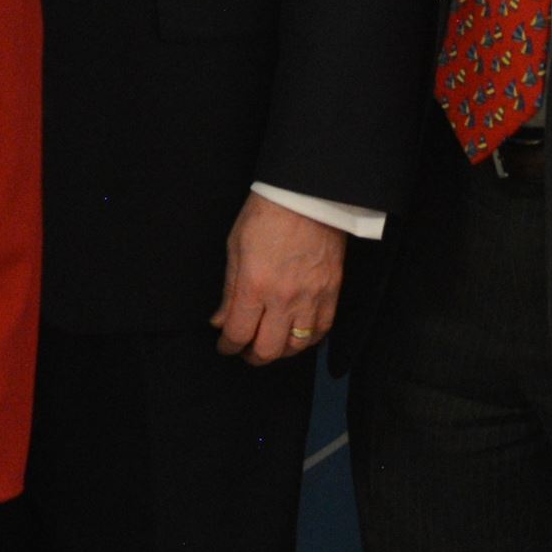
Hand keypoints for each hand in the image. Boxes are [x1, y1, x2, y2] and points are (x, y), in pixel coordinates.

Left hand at [209, 192, 343, 364]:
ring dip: (280, 352)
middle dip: (252, 356)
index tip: (224, 345)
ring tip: (270, 344)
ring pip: (297, 346)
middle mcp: (284, 298)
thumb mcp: (235, 248)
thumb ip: (229, 290)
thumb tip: (220, 321)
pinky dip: (307, 340)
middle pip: (268, 349)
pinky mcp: (332, 292)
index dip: (227, 345)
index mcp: (255, 285)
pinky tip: (296, 336)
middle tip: (245, 351)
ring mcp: (311, 297)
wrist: (307, 195)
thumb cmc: (265, 215)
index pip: (238, 333)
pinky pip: (322, 331)